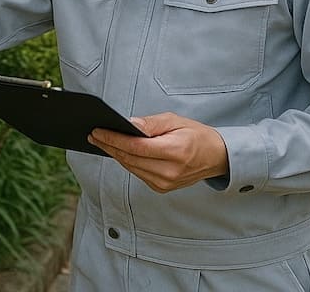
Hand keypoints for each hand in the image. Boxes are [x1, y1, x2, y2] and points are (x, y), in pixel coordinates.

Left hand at [88, 113, 228, 193]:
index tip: (98, 131)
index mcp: (175, 152)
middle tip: (93, 134)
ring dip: (114, 154)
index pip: (136, 147)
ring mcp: (165, 183)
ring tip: (101, 141)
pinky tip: (117, 151)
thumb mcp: (175, 121)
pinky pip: (137, 173)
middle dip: (109, 145)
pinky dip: (127, 162)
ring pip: (131, 167)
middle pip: (130, 159)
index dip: (114, 139)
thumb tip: (128, 125)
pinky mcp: (161, 188)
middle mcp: (169, 171)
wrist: (216, 157)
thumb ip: (150, 124)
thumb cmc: (196, 136)